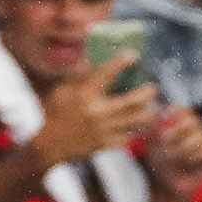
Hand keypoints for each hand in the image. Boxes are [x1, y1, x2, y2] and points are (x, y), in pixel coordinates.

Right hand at [32, 66, 159, 167]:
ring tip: (151, 106)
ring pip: (137, 120)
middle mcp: (96, 112)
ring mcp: (103, 130)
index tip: (134, 55)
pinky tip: (139, 124)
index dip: (122, 62)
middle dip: (146, 92)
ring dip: (148, 111)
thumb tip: (96, 59)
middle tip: (152, 87)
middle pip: (132, 100)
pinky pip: (130, 136)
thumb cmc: (55, 113)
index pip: (107, 74)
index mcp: (84, 95)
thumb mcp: (63, 90)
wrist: (49, 145)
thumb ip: (80, 76)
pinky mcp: (106, 145)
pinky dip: (137, 129)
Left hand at [143, 107, 201, 200]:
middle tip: (165, 140)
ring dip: (184, 148)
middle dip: (177, 130)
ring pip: (201, 136)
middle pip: (193, 120)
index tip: (162, 123)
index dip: (173, 114)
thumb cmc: (158, 166)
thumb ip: (152, 128)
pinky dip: (197, 157)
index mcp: (179, 122)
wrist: (167, 188)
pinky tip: (188, 163)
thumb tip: (155, 109)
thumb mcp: (151, 145)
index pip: (181, 110)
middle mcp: (195, 128)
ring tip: (174, 158)